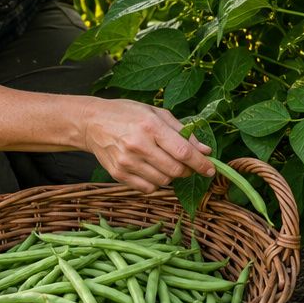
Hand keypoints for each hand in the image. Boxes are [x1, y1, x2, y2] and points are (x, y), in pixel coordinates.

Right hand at [77, 97, 214, 192]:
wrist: (92, 123)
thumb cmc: (128, 114)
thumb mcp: (157, 113)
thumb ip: (183, 132)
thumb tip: (205, 150)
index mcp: (150, 126)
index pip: (183, 152)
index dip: (201, 164)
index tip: (211, 170)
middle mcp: (138, 145)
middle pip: (176, 170)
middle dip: (188, 170)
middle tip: (188, 164)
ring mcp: (127, 162)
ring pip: (163, 182)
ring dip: (171, 176)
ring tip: (165, 162)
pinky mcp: (118, 174)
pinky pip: (147, 188)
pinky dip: (155, 183)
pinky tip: (151, 169)